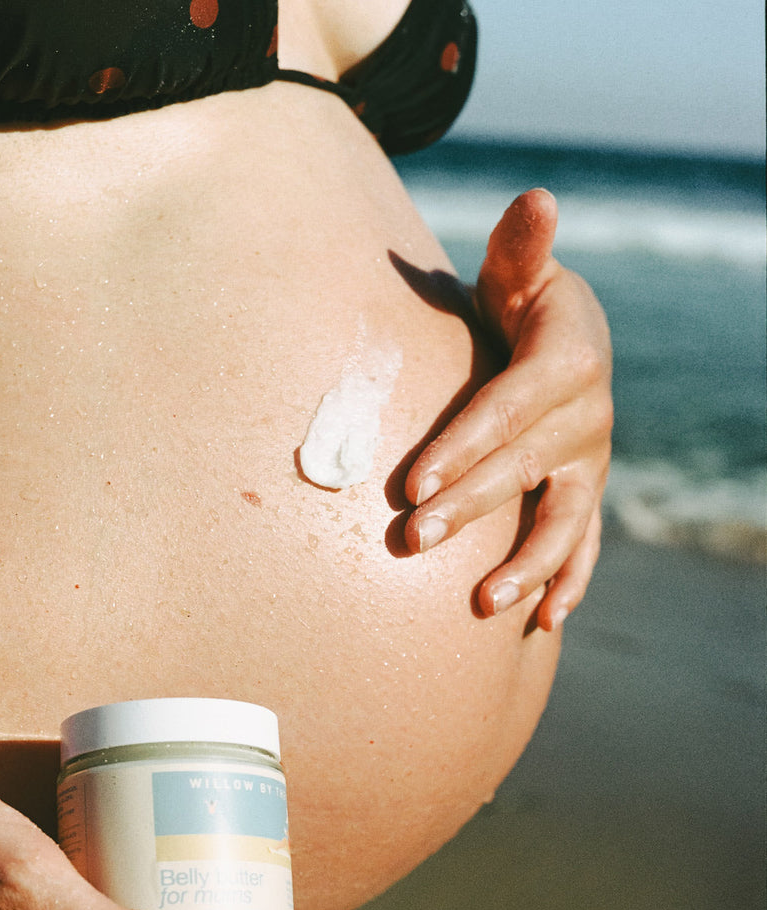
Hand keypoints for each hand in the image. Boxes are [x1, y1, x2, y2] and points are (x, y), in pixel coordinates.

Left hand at [404, 189, 612, 630]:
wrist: (562, 341)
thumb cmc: (524, 302)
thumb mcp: (520, 270)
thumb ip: (521, 245)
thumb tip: (538, 195)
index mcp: (566, 359)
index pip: (508, 409)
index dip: (464, 445)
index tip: (413, 482)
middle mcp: (587, 414)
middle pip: (523, 468)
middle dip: (469, 506)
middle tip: (412, 541)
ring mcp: (590, 459)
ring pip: (563, 517)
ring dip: (526, 562)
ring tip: (484, 602)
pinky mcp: (586, 489)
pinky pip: (584, 541)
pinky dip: (567, 579)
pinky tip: (544, 620)